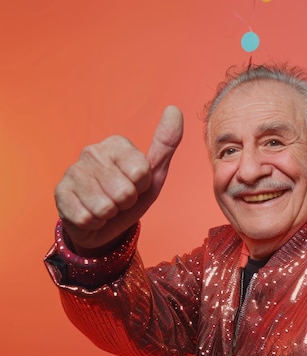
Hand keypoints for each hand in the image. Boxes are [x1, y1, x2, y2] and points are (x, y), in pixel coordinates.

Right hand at [55, 105, 183, 254]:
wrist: (105, 223)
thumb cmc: (131, 196)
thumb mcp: (154, 174)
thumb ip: (165, 143)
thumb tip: (174, 109)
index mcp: (116, 144)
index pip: (141, 172)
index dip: (143, 186)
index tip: (137, 185)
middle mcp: (91, 152)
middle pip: (124, 192)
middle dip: (126, 202)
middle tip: (120, 199)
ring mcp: (73, 171)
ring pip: (105, 207)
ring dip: (110, 214)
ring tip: (106, 206)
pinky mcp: (59, 193)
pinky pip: (86, 218)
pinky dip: (94, 223)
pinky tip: (90, 213)